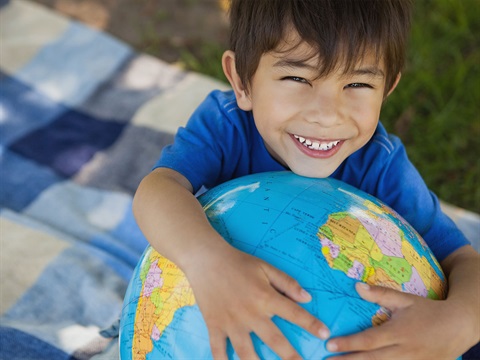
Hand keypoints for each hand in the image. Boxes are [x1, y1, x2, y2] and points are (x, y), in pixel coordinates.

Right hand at [184, 242, 329, 358]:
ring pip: (247, 354)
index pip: (294, 314)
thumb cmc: (238, 262)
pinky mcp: (215, 326)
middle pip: (275, 341)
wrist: (206, 259)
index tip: (325, 334)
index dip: (311, 325)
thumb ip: (287, 283)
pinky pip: (218, 351)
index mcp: (265, 297)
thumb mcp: (265, 267)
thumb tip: (308, 297)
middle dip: (290, 358)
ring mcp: (231, 323)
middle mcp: (250, 314)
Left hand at [326, 283, 467, 358]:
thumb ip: (380, 294)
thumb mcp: (405, 300)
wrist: (458, 327)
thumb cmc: (428, 311)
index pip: (369, 340)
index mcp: (398, 332)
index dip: (349, 343)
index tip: (329, 344)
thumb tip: (356, 286)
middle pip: (371, 359)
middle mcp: (403, 351)